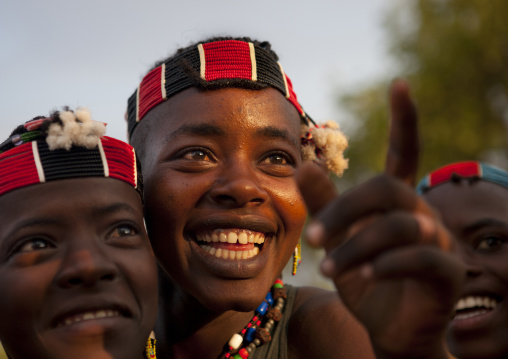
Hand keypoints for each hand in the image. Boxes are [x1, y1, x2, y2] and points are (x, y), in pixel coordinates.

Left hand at [296, 80, 464, 357]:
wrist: (388, 329)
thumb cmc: (363, 277)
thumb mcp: (336, 240)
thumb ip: (323, 203)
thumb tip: (303, 163)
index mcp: (396, 201)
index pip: (404, 152)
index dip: (405, 120)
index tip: (400, 84)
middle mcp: (422, 213)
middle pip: (386, 188)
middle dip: (344, 210)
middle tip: (312, 239)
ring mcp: (440, 242)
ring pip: (400, 226)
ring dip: (357, 245)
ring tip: (327, 268)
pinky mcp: (448, 274)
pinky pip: (424, 259)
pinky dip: (387, 265)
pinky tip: (363, 277)